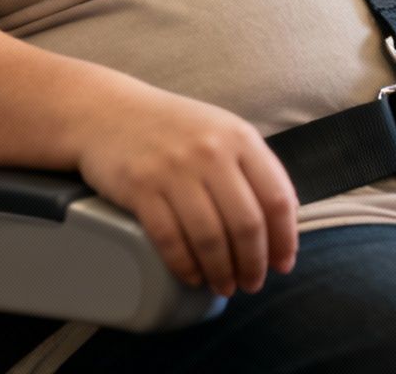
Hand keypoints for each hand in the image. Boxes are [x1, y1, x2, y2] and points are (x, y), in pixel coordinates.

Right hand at [74, 83, 298, 296]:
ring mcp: (174, 170)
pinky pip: (170, 240)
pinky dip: (185, 266)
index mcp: (239, 137)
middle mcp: (210, 152)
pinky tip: (191, 275)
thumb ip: (255, 166)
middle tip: (251, 283)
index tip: (282, 264)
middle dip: (253, 264)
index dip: (284, 239)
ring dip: (221, 272)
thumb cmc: (172, 127)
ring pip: (210, 238)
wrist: (108, 110)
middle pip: (246, 224)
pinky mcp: (140, 188)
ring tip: (223, 285)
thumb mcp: (222, 131)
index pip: (276, 198)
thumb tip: (287, 215)